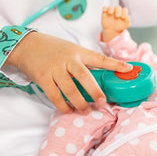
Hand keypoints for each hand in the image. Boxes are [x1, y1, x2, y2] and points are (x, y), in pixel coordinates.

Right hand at [4, 32, 131, 112]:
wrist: (28, 45)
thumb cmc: (53, 48)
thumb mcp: (71, 49)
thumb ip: (84, 61)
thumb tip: (102, 76)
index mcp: (78, 51)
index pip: (99, 58)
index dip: (115, 64)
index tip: (129, 68)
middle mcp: (67, 59)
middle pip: (84, 76)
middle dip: (95, 91)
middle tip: (102, 101)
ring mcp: (55, 69)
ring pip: (70, 89)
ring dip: (80, 103)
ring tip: (86, 109)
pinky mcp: (43, 78)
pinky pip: (55, 96)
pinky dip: (63, 106)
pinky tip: (69, 110)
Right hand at [101, 6, 130, 42]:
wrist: (112, 30)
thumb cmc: (120, 26)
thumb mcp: (126, 25)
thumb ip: (128, 20)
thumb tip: (127, 16)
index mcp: (122, 12)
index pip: (124, 9)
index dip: (124, 12)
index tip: (123, 17)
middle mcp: (117, 11)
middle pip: (118, 7)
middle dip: (118, 11)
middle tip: (117, 16)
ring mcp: (110, 11)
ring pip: (111, 7)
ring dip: (111, 9)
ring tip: (111, 13)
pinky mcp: (105, 12)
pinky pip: (104, 8)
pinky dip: (104, 8)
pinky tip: (105, 11)